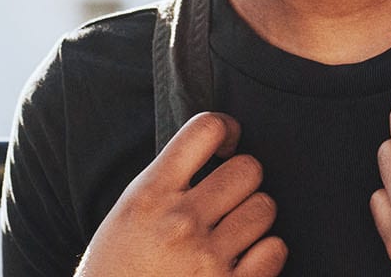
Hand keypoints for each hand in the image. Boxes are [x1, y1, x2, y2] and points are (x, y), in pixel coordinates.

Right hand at [75, 112, 285, 275]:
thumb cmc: (116, 270)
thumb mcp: (127, 214)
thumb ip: (165, 181)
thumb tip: (211, 149)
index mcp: (149, 195)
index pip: (205, 129)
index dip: (226, 128)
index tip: (226, 144)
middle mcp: (180, 222)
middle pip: (248, 168)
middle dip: (242, 180)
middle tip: (228, 198)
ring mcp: (206, 258)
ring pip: (264, 207)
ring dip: (253, 217)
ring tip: (233, 232)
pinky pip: (274, 250)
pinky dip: (266, 253)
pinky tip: (246, 258)